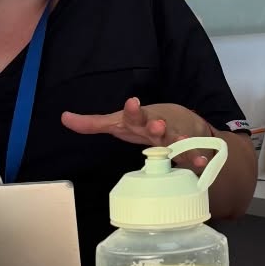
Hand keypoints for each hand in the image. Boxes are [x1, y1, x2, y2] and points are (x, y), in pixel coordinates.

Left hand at [62, 99, 215, 169]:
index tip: (132, 102)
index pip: (132, 114)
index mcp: (139, 120)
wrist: (184, 123)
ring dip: (178, 141)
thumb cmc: (145, 123)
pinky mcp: (187, 150)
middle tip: (157, 124)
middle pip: (156, 125)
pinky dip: (197, 159)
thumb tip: (64, 117)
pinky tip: (200, 164)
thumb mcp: (118, 122)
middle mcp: (157, 127)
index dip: (131, 110)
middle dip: (156, 125)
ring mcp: (174, 137)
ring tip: (180, 143)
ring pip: (176, 140)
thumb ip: (92, 123)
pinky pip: (191, 156)